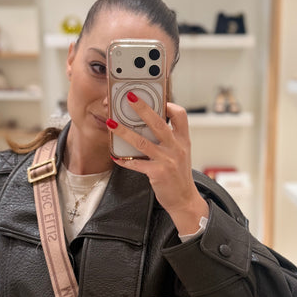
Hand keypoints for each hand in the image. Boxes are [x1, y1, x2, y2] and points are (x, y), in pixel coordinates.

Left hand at [108, 92, 207, 234]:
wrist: (185, 200)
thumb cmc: (179, 175)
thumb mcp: (181, 153)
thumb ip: (170, 139)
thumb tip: (149, 124)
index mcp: (183, 140)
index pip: (180, 115)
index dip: (169, 104)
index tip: (157, 98)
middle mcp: (177, 148)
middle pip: (158, 123)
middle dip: (142, 108)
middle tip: (129, 97)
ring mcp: (168, 160)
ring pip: (142, 142)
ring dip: (124, 131)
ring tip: (111, 123)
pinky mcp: (158, 173)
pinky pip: (137, 164)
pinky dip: (124, 160)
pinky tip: (115, 156)